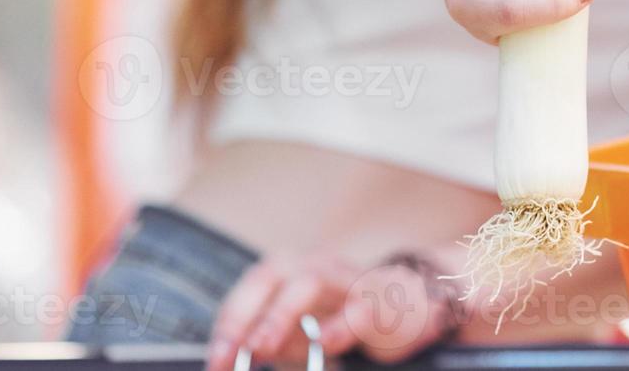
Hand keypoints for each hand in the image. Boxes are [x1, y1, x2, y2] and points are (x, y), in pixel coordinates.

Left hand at [207, 255, 452, 369]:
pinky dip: (340, 325)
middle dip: (248, 317)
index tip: (217, 362)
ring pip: (310, 284)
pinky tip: (325, 343)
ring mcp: (347, 279)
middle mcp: (314, 266)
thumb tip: (233, 360)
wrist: (410, 303)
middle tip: (233, 354)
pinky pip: (357, 308)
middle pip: (272, 277)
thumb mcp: (299, 331)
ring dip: (282, 315)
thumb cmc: (343, 316)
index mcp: (289, 272)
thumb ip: (271, 341)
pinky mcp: (379, 298)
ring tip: (263, 346)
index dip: (228, 327)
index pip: (248, 292)